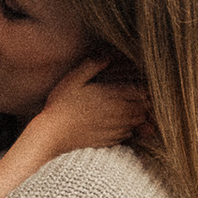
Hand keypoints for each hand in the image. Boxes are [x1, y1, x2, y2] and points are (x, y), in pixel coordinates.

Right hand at [26, 56, 147, 156]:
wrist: (53, 135)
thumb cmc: (61, 105)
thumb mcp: (74, 79)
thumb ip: (92, 65)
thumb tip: (108, 57)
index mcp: (113, 96)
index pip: (141, 90)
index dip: (141, 85)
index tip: (133, 82)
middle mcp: (120, 113)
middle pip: (144, 107)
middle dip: (142, 100)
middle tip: (130, 94)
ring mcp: (117, 128)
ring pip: (139, 120)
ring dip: (136, 113)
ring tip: (123, 107)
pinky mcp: (112, 140)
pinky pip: (129, 133)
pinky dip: (127, 127)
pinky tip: (114, 121)